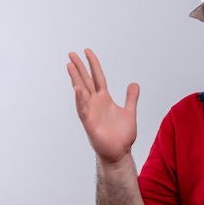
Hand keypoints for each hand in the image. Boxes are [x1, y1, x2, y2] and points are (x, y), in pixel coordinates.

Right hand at [67, 49, 139, 163]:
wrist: (120, 152)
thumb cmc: (122, 135)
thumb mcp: (130, 111)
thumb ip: (131, 97)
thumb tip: (134, 84)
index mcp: (104, 99)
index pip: (98, 77)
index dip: (93, 64)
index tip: (87, 51)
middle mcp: (95, 103)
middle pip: (86, 81)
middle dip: (79, 67)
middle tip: (71, 53)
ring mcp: (91, 112)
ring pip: (81, 92)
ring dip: (75, 79)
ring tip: (69, 66)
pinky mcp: (89, 123)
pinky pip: (83, 109)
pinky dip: (80, 99)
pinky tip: (77, 89)